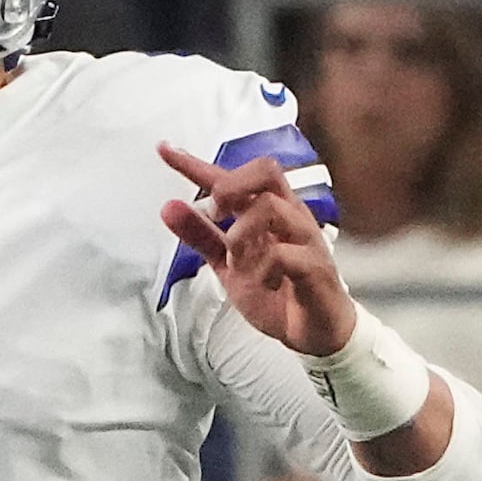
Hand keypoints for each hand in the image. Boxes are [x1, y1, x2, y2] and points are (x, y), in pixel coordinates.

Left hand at [158, 143, 355, 356]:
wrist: (313, 331)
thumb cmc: (276, 290)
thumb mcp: (227, 263)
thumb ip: (200, 235)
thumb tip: (167, 207)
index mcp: (267, 211)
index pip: (231, 177)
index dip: (195, 164)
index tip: (164, 149)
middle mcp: (289, 216)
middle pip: (266, 170)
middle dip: (230, 185)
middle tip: (215, 214)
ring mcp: (305, 239)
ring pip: (272, 207)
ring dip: (241, 231)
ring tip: (237, 258)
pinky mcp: (316, 268)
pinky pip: (286, 254)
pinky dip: (264, 268)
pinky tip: (264, 282)